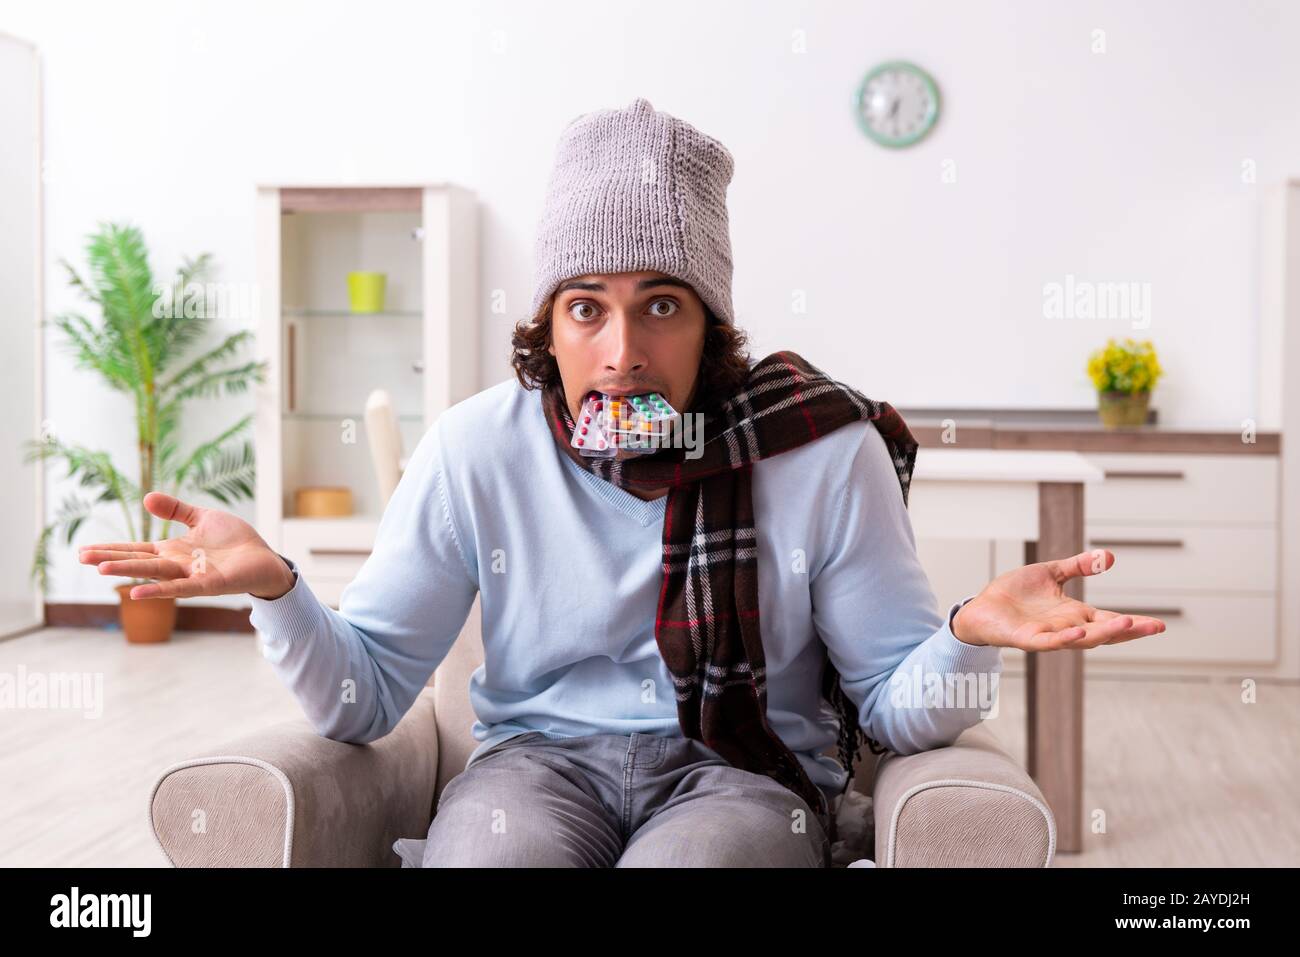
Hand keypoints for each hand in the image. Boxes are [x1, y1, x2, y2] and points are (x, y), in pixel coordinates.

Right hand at [78, 492, 295, 600]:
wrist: (264, 559)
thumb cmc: (234, 541)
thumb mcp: (202, 518)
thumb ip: (175, 510)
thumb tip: (146, 498)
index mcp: (173, 550)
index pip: (136, 549)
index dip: (111, 549)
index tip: (83, 551)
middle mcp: (177, 564)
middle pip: (138, 560)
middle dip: (110, 559)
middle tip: (80, 557)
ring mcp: (191, 575)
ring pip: (155, 572)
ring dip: (129, 572)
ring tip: (101, 570)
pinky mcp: (210, 583)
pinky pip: (182, 587)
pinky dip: (161, 590)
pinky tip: (137, 593)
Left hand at [951, 548, 1166, 650]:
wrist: (981, 608)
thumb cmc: (1015, 594)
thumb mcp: (1051, 573)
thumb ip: (1078, 566)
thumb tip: (1109, 557)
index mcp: (1075, 614)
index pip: (1111, 620)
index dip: (1134, 623)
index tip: (1160, 624)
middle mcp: (1067, 628)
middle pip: (1104, 633)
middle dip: (1129, 631)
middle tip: (1155, 626)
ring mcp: (1048, 636)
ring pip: (1081, 639)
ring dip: (1103, 633)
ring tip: (1126, 623)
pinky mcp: (1027, 639)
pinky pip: (1049, 642)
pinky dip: (1064, 638)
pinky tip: (1079, 632)